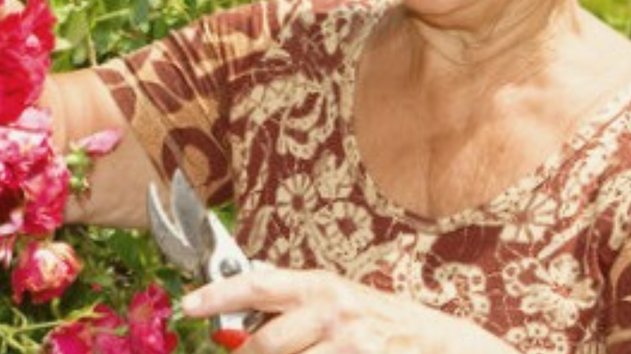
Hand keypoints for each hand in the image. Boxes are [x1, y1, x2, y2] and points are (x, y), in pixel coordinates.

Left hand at [181, 266, 515, 353]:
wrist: (442, 344)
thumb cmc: (383, 321)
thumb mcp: (339, 299)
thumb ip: (294, 301)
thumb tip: (243, 303)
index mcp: (322, 286)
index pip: (259, 285)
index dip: (219, 294)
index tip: (188, 305)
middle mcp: (333, 311)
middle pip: (264, 344)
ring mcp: (350, 346)